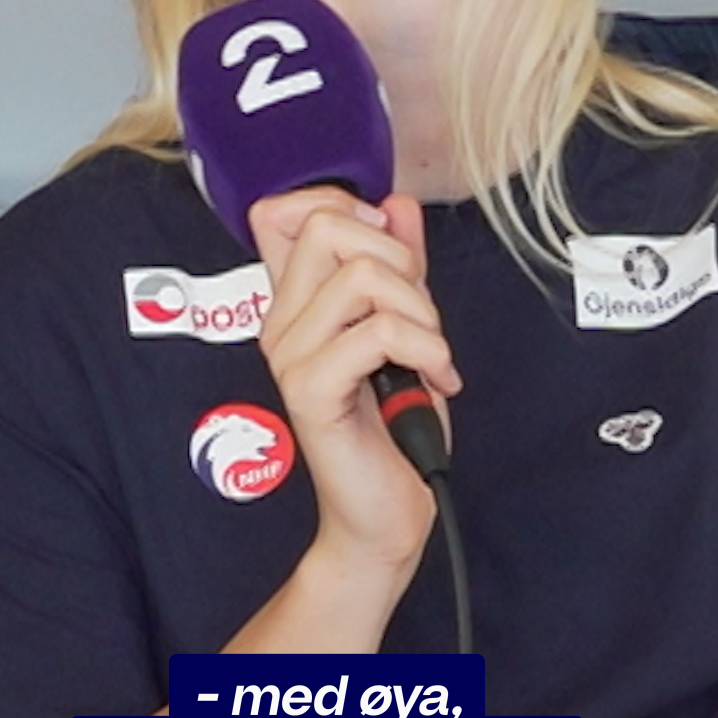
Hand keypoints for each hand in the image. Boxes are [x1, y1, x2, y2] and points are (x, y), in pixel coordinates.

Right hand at [249, 188, 460, 575]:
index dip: (341, 206)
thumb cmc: (393, 427)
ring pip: (362, 278)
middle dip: (398, 260)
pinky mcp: (311, 392)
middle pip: (326, 227)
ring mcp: (291, 358)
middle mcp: (281, 324)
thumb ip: (399, 266)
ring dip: (421, 313)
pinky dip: (425, 350)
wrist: (387, 512)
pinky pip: (376, 332)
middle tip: (420, 316)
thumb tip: (395, 205)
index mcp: (295, 304)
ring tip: (430, 355)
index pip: (282, 212)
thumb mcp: (407, 327)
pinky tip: (436, 379)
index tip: (388, 250)